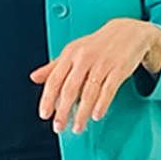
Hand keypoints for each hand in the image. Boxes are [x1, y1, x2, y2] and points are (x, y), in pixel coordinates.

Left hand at [29, 18, 160, 134]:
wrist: (126, 32)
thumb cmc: (96, 45)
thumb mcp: (72, 52)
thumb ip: (53, 67)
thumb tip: (34, 78)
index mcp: (70, 54)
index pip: (54, 79)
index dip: (47, 98)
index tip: (44, 114)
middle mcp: (84, 58)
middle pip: (70, 88)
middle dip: (63, 110)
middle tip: (59, 126)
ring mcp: (102, 64)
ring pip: (89, 92)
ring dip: (82, 113)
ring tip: (77, 127)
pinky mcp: (118, 69)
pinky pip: (108, 89)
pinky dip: (102, 104)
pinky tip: (96, 115)